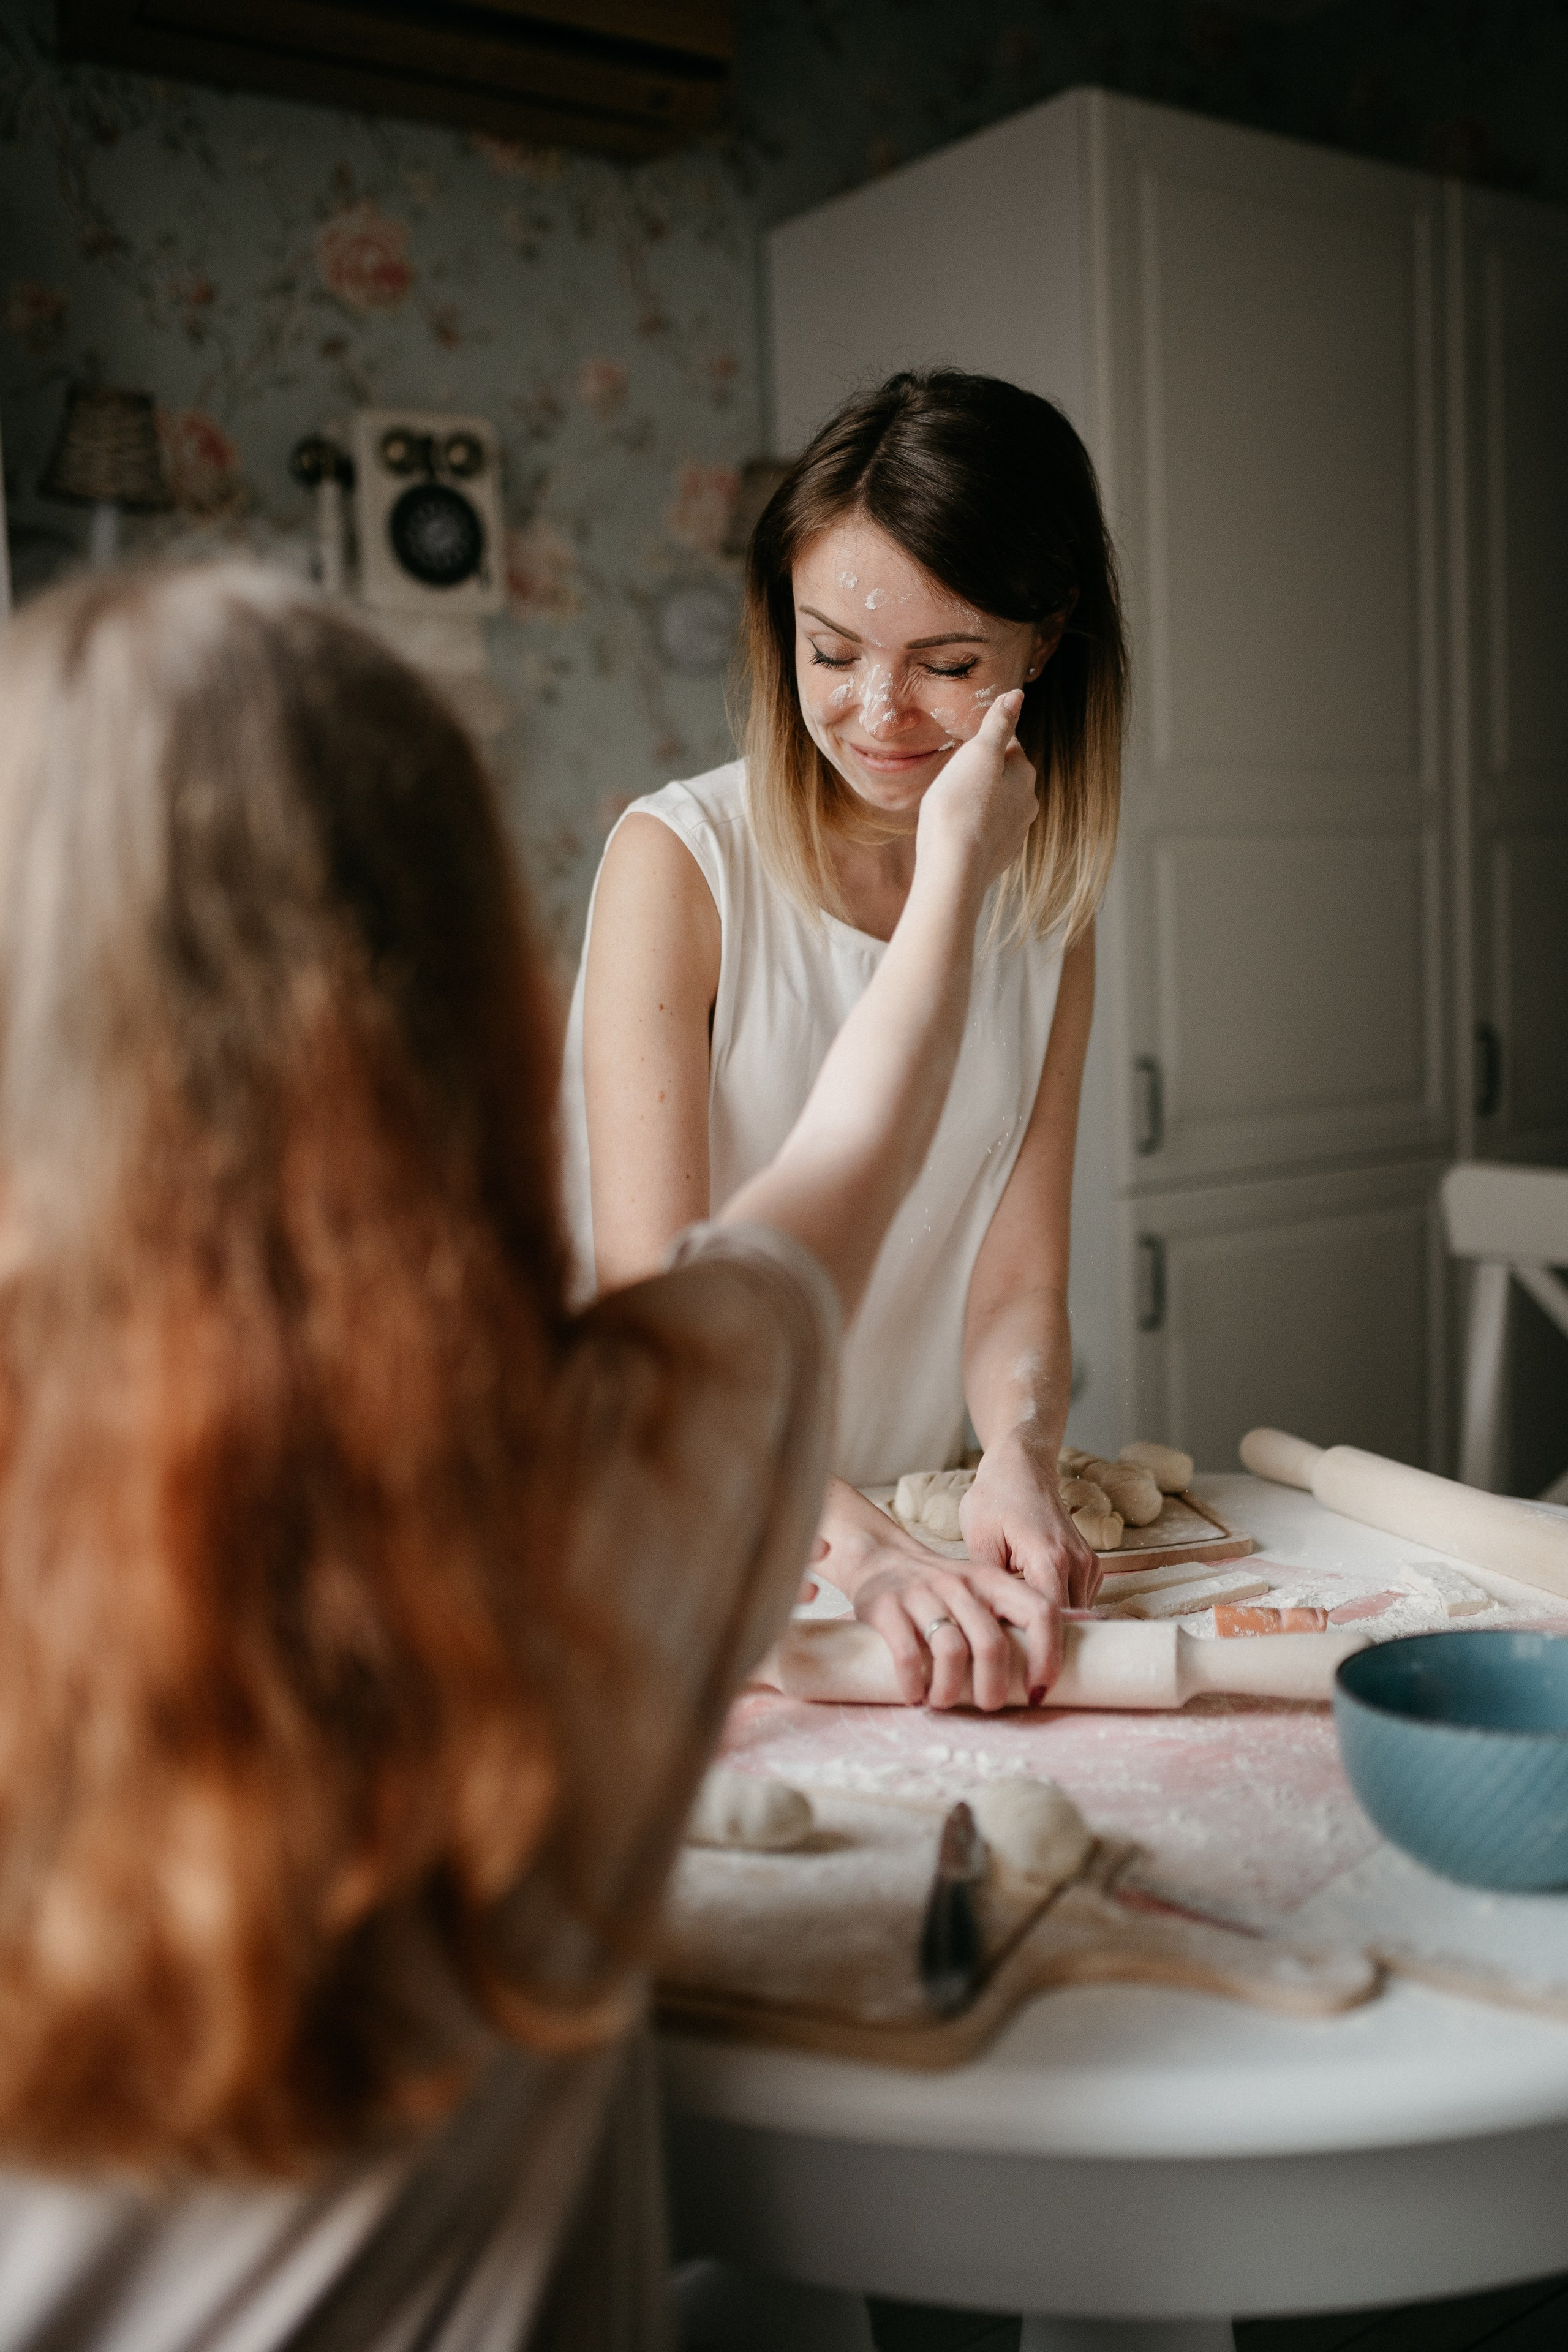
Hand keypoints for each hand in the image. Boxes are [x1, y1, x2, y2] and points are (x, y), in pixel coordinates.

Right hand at [854, 1541, 1058, 1710]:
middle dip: (993, 1687)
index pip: (1040, 1613)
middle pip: (991, 1643)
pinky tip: (914, 1696)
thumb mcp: (977, 1590)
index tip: (1037, 1693)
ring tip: (943, 1702)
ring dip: (950, 1691)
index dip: (1047, 1657)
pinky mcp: (887, 1605)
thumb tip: (1037, 1680)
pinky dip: (914, 1685)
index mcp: (993, 1581)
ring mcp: (923, 1593)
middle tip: (986, 1706)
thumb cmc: (938, 1589)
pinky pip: (907, 1655)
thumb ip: (1003, 1619)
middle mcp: (961, 1584)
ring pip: (951, 1651)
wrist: (878, 1558)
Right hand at [915, 688, 1035, 894]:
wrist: (954, 867)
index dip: (985, 745)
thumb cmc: (961, 805)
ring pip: (997, 806)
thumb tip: (1017, 695)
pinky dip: (975, 828)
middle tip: (955, 776)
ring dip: (980, 801)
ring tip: (953, 804)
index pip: (1009, 746)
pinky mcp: (999, 857)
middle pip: (1005, 778)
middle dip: (984, 774)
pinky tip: (956, 831)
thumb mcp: (979, 753)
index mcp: (1024, 775)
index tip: (965, 750)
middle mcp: (1028, 804)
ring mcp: (1015, 833)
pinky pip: (988, 833)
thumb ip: (999, 723)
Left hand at [960, 1426, 1101, 1688]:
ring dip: (1056, 1641)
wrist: (1023, 1466)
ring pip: (1078, 1619)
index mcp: (1049, 1559)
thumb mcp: (978, 1538)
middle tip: (1024, 1691)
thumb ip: (987, 1585)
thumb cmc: (995, 1498)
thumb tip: (985, 1630)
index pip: (1052, 1623)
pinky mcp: (1089, 1565)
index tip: (1027, 1689)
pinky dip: (1061, 1622)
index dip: (1041, 1659)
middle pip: (1070, 1627)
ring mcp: (1088, 1565)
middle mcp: (1078, 1564)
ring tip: (1027, 1669)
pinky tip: (1036, 1637)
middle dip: (1050, 1659)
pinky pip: (1079, 1605)